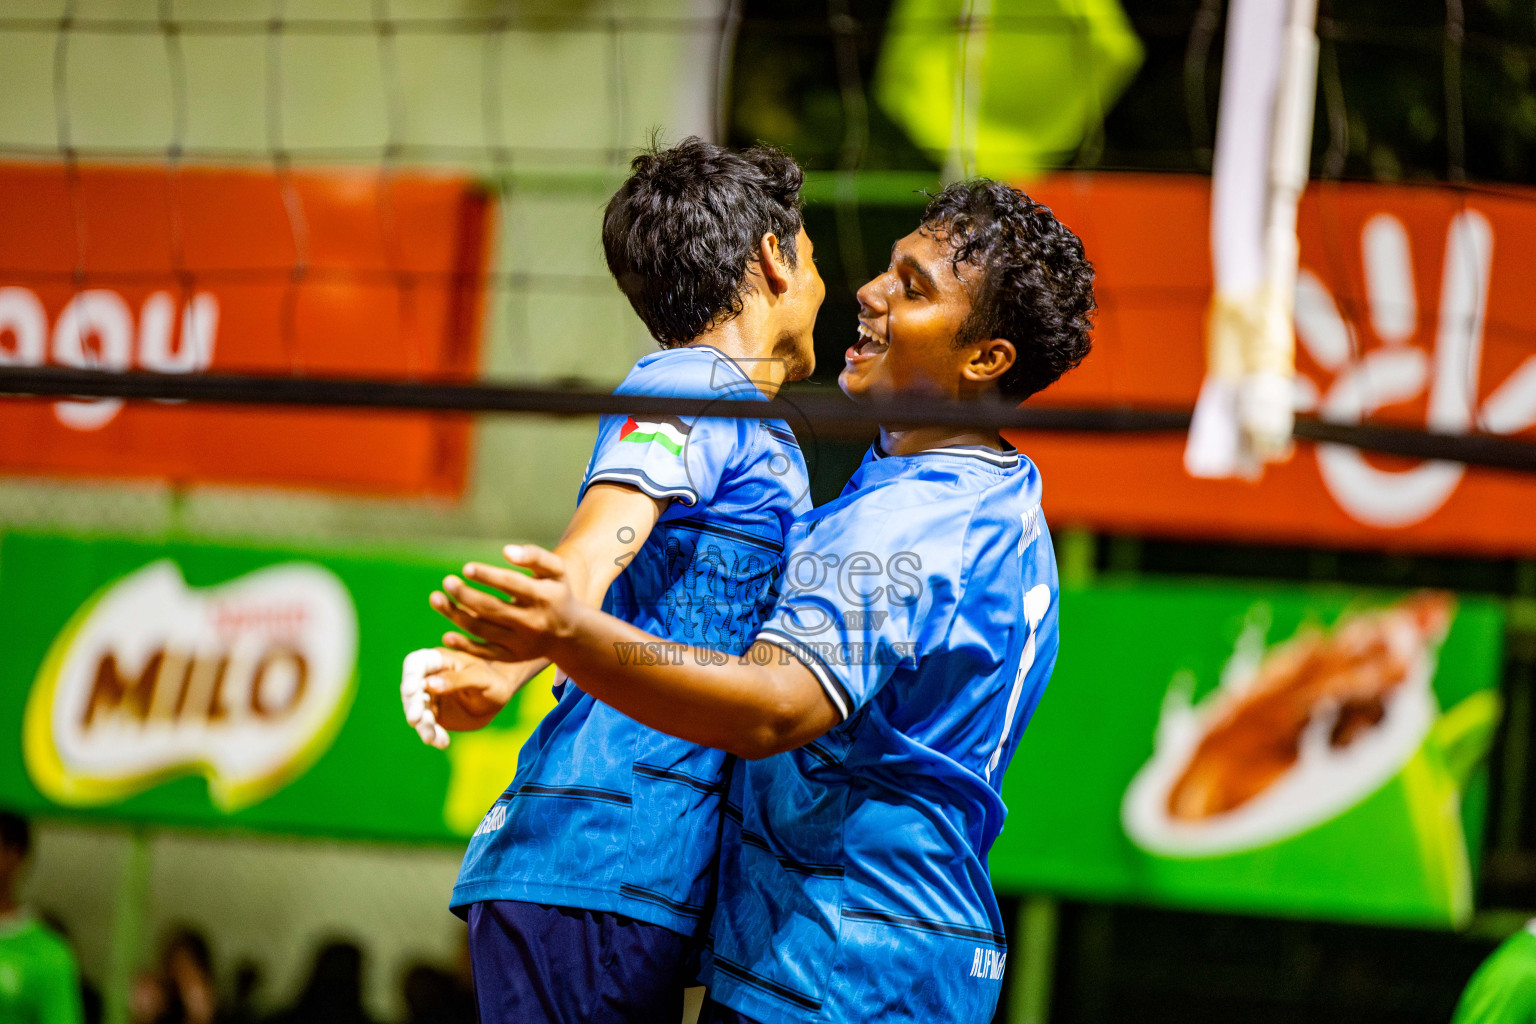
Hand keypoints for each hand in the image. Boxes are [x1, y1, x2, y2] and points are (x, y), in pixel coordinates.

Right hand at [401, 648, 544, 747]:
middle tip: (416, 719)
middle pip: (411, 690)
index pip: (416, 663)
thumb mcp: (480, 678)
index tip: (411, 691)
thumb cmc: (493, 680)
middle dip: (413, 705)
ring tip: (431, 738)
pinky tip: (442, 742)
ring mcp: (429, 697)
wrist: (499, 698)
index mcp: (439, 660)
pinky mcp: (433, 714)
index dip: (409, 675)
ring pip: (417, 711)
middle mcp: (428, 677)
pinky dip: (432, 735)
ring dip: (422, 725)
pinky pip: (427, 726)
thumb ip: (457, 679)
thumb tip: (429, 684)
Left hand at [430, 545, 583, 662]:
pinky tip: (446, 634)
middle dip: (465, 595)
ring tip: (436, 598)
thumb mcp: (556, 570)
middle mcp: (532, 622)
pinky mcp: (512, 657)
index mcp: (544, 597)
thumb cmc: (557, 593)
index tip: (466, 567)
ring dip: (455, 615)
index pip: (511, 585)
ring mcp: (521, 642)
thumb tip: (506, 551)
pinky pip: (484, 653)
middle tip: (447, 581)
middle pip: (492, 608)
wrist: (570, 634)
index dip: (488, 576)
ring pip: (482, 629)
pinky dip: (464, 646)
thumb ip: (535, 556)